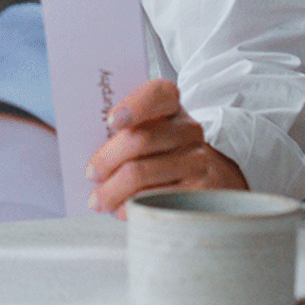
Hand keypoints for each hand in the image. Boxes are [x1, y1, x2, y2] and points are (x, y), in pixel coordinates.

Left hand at [83, 79, 245, 217]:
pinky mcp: (200, 190)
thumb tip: (94, 157)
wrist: (213, 180)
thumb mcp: (153, 135)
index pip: (158, 94)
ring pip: (142, 172)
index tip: (112, 121)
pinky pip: (156, 198)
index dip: (135, 105)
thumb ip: (128, 134)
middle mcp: (188, 130)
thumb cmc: (168, 155)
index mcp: (172, 108)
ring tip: (98, 199)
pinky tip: (121, 210)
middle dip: (107, 159)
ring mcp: (197, 160)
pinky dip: (131, 205)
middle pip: (140, 139)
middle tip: (91, 173)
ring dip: (112, 189)